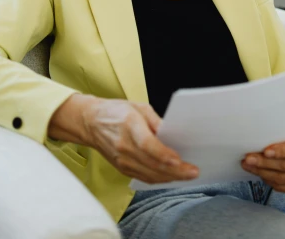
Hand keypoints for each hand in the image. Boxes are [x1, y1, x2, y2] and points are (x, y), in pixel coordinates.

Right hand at [82, 97, 199, 184]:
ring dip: (170, 178)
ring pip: (149, 175)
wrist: (91, 122)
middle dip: (175, 171)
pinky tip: (171, 176)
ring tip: (187, 176)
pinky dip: (159, 179)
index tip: (180, 160)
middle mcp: (124, 146)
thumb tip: (172, 133)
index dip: (164, 155)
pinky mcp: (122, 168)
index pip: (148, 145)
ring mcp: (122, 160)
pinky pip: (143, 177)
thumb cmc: (116, 111)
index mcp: (129, 126)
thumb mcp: (139, 107)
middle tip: (193, 172)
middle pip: (152, 164)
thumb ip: (156, 121)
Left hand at [241, 122, 284, 194]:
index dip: (281, 151)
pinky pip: (283, 188)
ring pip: (282, 179)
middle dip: (264, 163)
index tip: (265, 151)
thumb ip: (282, 132)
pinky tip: (259, 174)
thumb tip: (257, 137)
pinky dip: (269, 181)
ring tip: (248, 166)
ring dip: (262, 173)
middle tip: (248, 159)